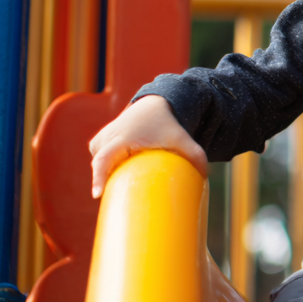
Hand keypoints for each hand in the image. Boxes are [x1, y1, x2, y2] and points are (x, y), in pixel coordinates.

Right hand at [88, 95, 208, 197]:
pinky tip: (117, 173)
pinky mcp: (100, 140)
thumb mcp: (182, 138)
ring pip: (99, 163)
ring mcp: (101, 138)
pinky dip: (105, 166)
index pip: (104, 159)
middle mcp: (108, 137)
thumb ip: (196, 156)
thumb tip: (205, 177)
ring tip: (120, 183)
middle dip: (104, 181)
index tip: (97, 195)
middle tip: (114, 197)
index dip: (99, 177)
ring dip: (106, 173)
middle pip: (100, 165)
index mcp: (123, 137)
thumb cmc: (167, 124)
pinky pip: (98, 158)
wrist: (154, 104)